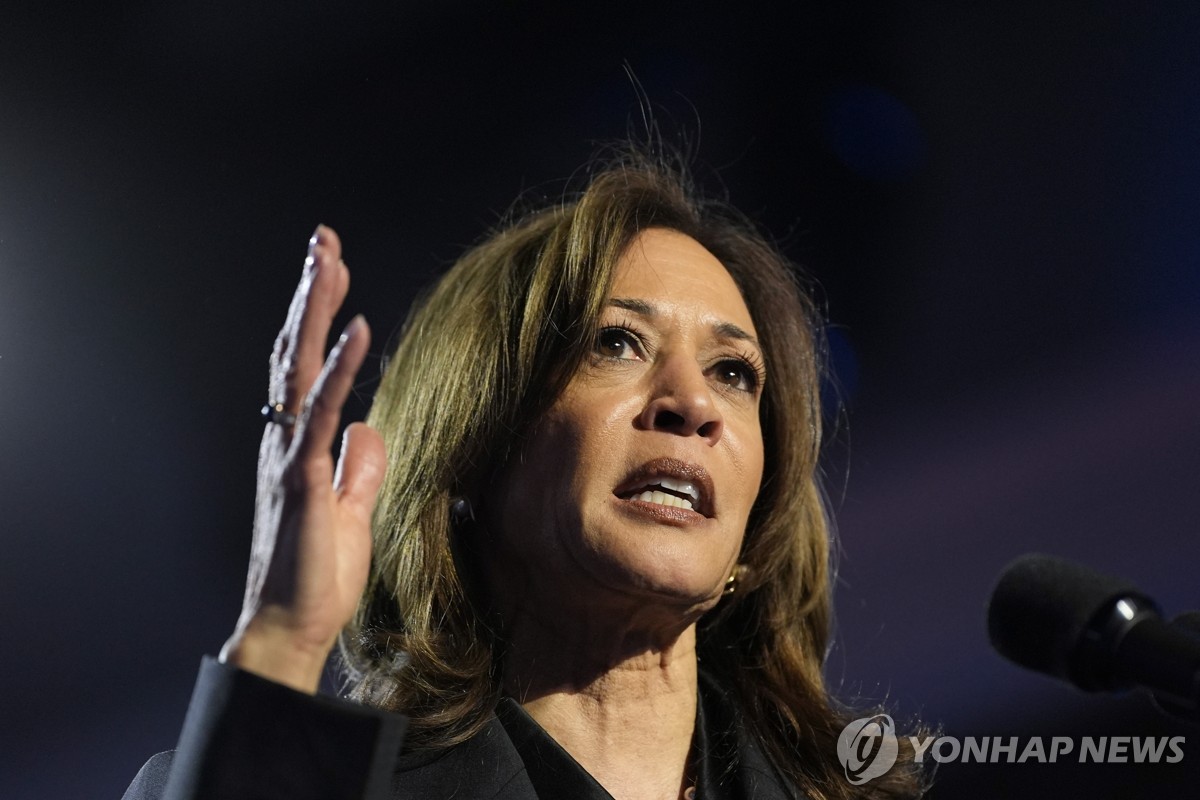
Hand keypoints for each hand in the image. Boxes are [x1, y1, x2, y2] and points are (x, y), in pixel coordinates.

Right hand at [219, 225, 385, 693]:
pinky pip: (321, 413)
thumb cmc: (317, 575)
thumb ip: (357, 467)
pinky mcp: (301, 478)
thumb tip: (369, 428)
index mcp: (296, 442)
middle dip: (310, 292)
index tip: (331, 266)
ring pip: (298, 367)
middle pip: (294, 350)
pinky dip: (339, 368)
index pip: (304, 364)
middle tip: (323, 240)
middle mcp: (283, 438)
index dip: (317, 314)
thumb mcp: (351, 510)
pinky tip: (356, 327)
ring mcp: (288, 454)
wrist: (291, 628)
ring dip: (315, 309)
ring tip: (329, 258)